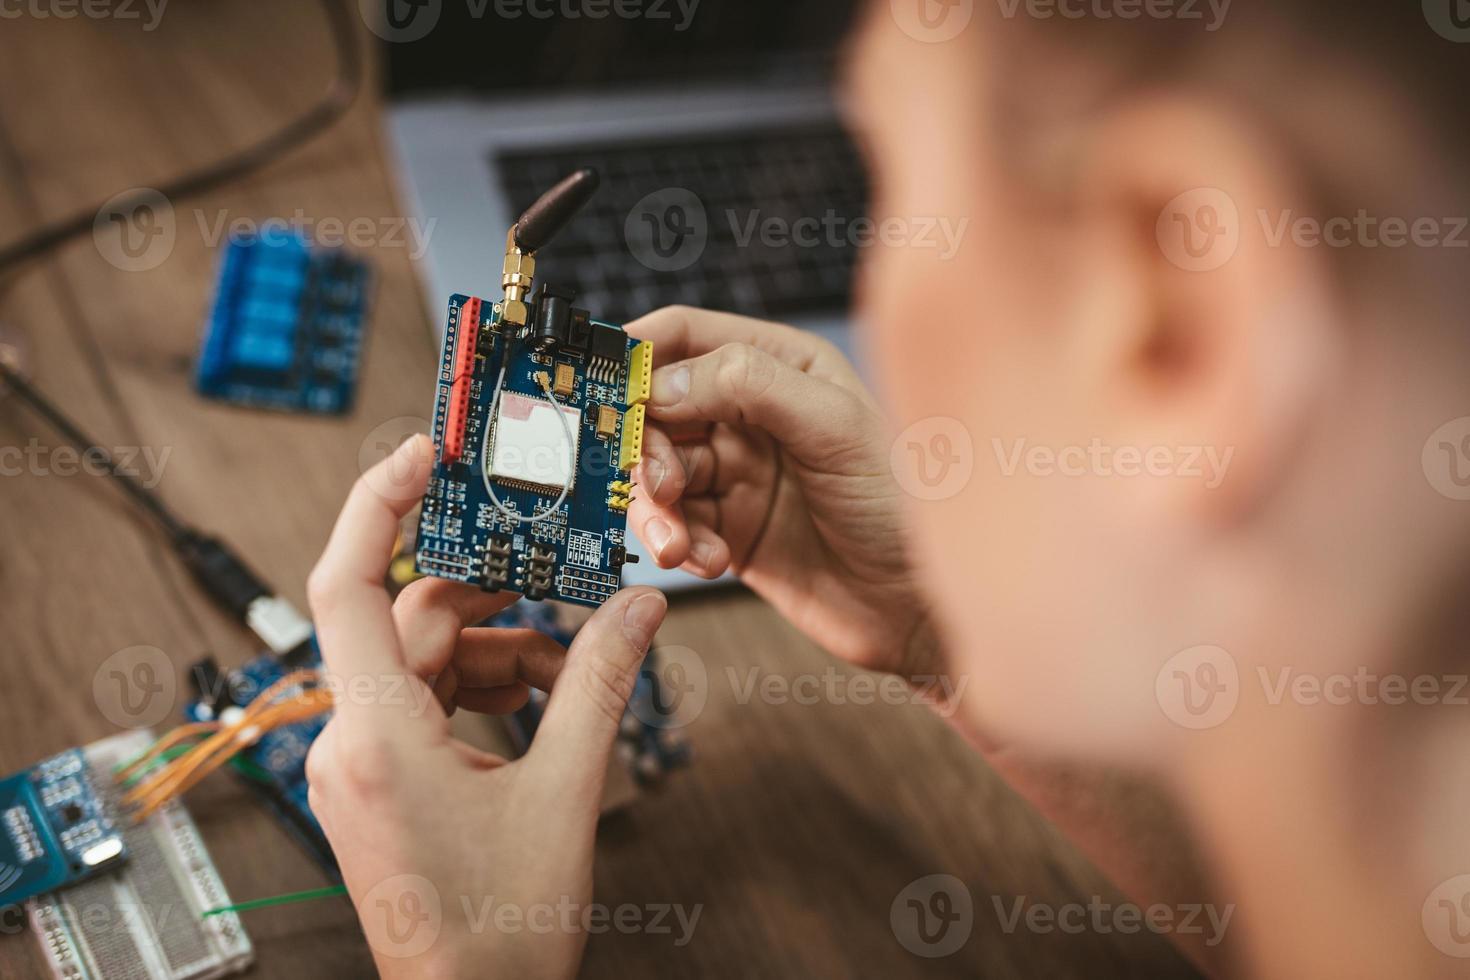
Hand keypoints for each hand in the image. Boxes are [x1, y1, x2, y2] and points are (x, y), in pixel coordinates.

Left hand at [305, 434, 667, 978]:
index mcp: (376, 737)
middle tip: (558, 581)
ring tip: (568, 668)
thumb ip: (602, 686)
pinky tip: (540, 699)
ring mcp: (359, 764)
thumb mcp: (566, 793)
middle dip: (489, 599)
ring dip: (497, 649)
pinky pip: (424, 700)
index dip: (379, 502)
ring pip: (421, 660)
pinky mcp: (378, 779)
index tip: (423, 453)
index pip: (348, 585)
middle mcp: (349, 743)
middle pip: (409, 620)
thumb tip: (637, 611)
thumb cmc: (497, 932)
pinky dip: (481, 686)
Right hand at [625, 306, 934, 677]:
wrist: (922, 610)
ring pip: (656, 473)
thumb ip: (750, 386)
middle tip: (660, 487)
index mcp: (781, 366)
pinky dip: (677, 545)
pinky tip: (710, 561)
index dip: (636, 356)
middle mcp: (753, 414)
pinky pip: (673, 526)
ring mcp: (739, 474)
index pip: (686, 337)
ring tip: (679, 543)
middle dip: (644, 449)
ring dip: (654, 509)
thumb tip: (666, 380)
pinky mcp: (730, 530)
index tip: (599, 387)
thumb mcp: (835, 428)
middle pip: (656, 410)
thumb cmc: (906, 506)